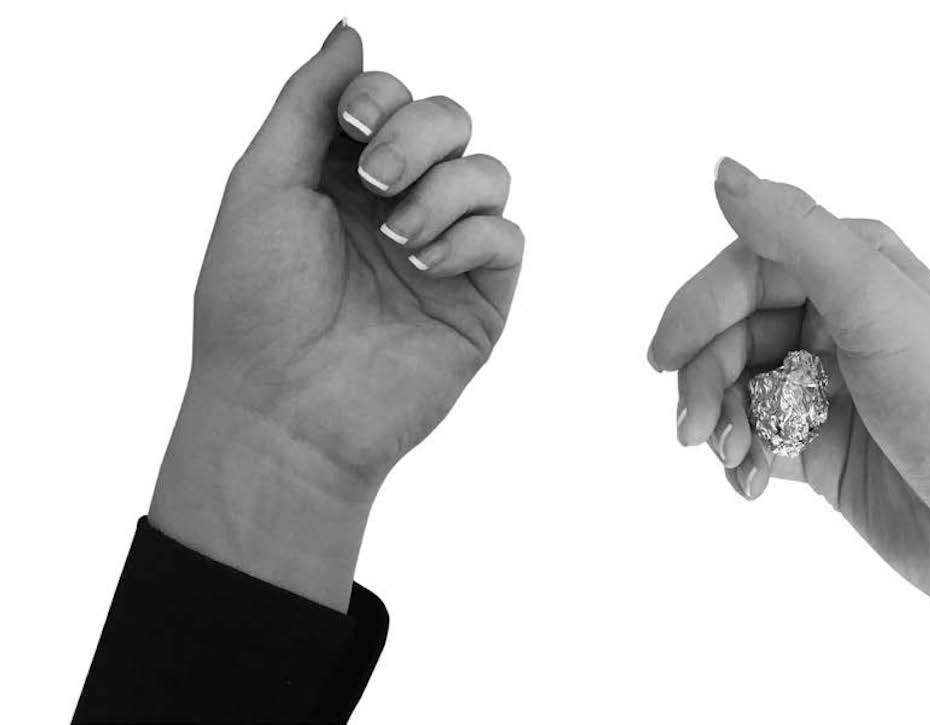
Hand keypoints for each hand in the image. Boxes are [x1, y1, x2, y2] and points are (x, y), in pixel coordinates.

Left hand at [149, 22, 521, 609]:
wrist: (283, 410)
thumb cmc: (256, 305)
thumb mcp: (263, 184)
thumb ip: (308, 102)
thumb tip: (350, 31)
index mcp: (342, 177)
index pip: (392, 100)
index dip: (383, 96)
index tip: (354, 124)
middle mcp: (398, 206)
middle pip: (450, 120)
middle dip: (418, 134)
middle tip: (377, 179)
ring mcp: (443, 251)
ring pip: (489, 171)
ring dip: (444, 189)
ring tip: (396, 238)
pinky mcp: (478, 298)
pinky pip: (506, 236)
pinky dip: (469, 238)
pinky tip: (421, 265)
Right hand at [647, 158, 929, 631]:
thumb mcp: (877, 309)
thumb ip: (797, 236)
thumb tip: (722, 171)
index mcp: (853, 268)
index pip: (748, 268)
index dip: (699, 308)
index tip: (664, 356)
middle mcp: (835, 317)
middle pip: (730, 330)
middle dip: (703, 377)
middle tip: (689, 429)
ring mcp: (823, 382)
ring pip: (731, 385)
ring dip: (718, 421)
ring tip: (732, 458)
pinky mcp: (816, 441)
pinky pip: (749, 435)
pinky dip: (738, 458)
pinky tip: (750, 484)